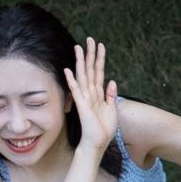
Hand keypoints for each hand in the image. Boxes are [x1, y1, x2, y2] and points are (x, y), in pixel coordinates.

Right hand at [63, 38, 117, 152]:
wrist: (97, 143)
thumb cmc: (103, 128)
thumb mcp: (112, 109)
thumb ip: (111, 95)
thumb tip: (112, 81)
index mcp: (98, 93)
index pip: (99, 71)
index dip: (100, 58)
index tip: (101, 45)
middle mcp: (90, 93)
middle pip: (90, 69)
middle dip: (90, 54)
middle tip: (90, 38)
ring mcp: (85, 98)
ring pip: (83, 75)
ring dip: (80, 61)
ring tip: (79, 47)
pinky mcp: (81, 105)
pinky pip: (76, 90)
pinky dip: (72, 80)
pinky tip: (67, 70)